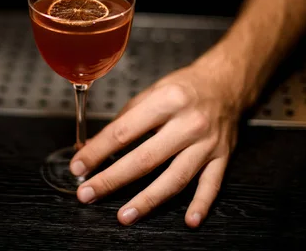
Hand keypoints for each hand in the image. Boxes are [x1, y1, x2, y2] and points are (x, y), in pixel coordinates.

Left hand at [70, 59, 244, 226]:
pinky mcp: (222, 157)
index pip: (124, 131)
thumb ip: (125, 119)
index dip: (98, 152)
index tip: (79, 167)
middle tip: (88, 194)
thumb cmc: (184, 88)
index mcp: (166, 101)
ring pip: (175, 177)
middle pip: (145, 159)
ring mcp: (207, 143)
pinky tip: (189, 220)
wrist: (226, 84)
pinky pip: (211, 185)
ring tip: (124, 215)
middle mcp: (188, 123)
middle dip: (112, 179)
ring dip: (148, 200)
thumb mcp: (152, 91)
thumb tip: (95, 146)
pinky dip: (201, 204)